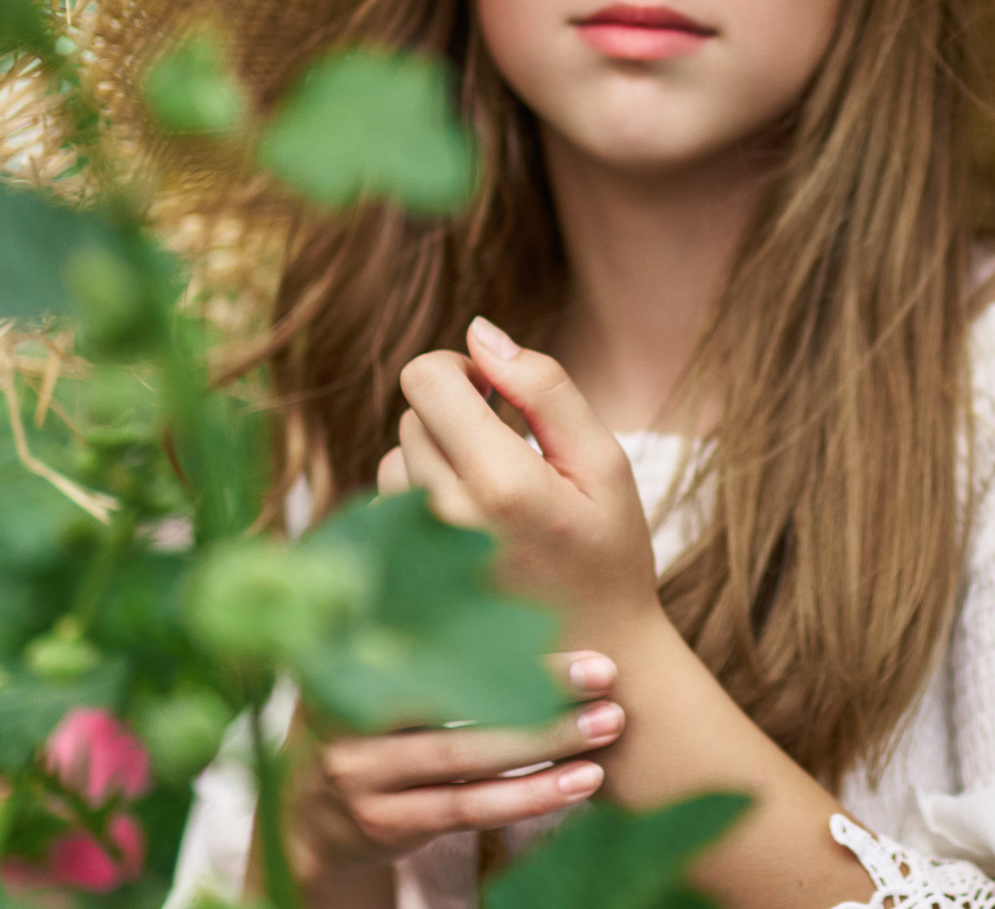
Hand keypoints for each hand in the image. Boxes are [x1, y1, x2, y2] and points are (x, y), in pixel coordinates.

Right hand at [288, 650, 623, 880]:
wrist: (309, 821)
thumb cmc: (367, 728)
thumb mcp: (371, 674)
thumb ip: (420, 637)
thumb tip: (495, 570)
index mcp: (350, 657)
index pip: (433, 637)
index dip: (497, 634)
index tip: (558, 623)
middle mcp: (346, 711)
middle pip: (455, 694)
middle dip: (537, 685)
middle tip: (605, 675)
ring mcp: (362, 772)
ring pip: (468, 756)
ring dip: (546, 742)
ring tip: (608, 727)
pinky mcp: (384, 822)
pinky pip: (468, 806)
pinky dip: (529, 794)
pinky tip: (579, 781)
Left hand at [376, 318, 663, 654]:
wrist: (597, 661)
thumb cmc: (607, 553)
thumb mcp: (603, 462)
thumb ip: (544, 387)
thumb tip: (478, 332)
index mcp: (500, 482)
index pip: (425, 378)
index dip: (459, 369)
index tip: (493, 391)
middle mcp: (445, 517)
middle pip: (412, 415)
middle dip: (455, 417)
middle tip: (507, 451)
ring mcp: (415, 556)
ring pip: (396, 459)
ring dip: (436, 461)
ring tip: (491, 499)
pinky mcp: (399, 580)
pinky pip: (387, 507)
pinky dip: (421, 503)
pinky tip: (468, 531)